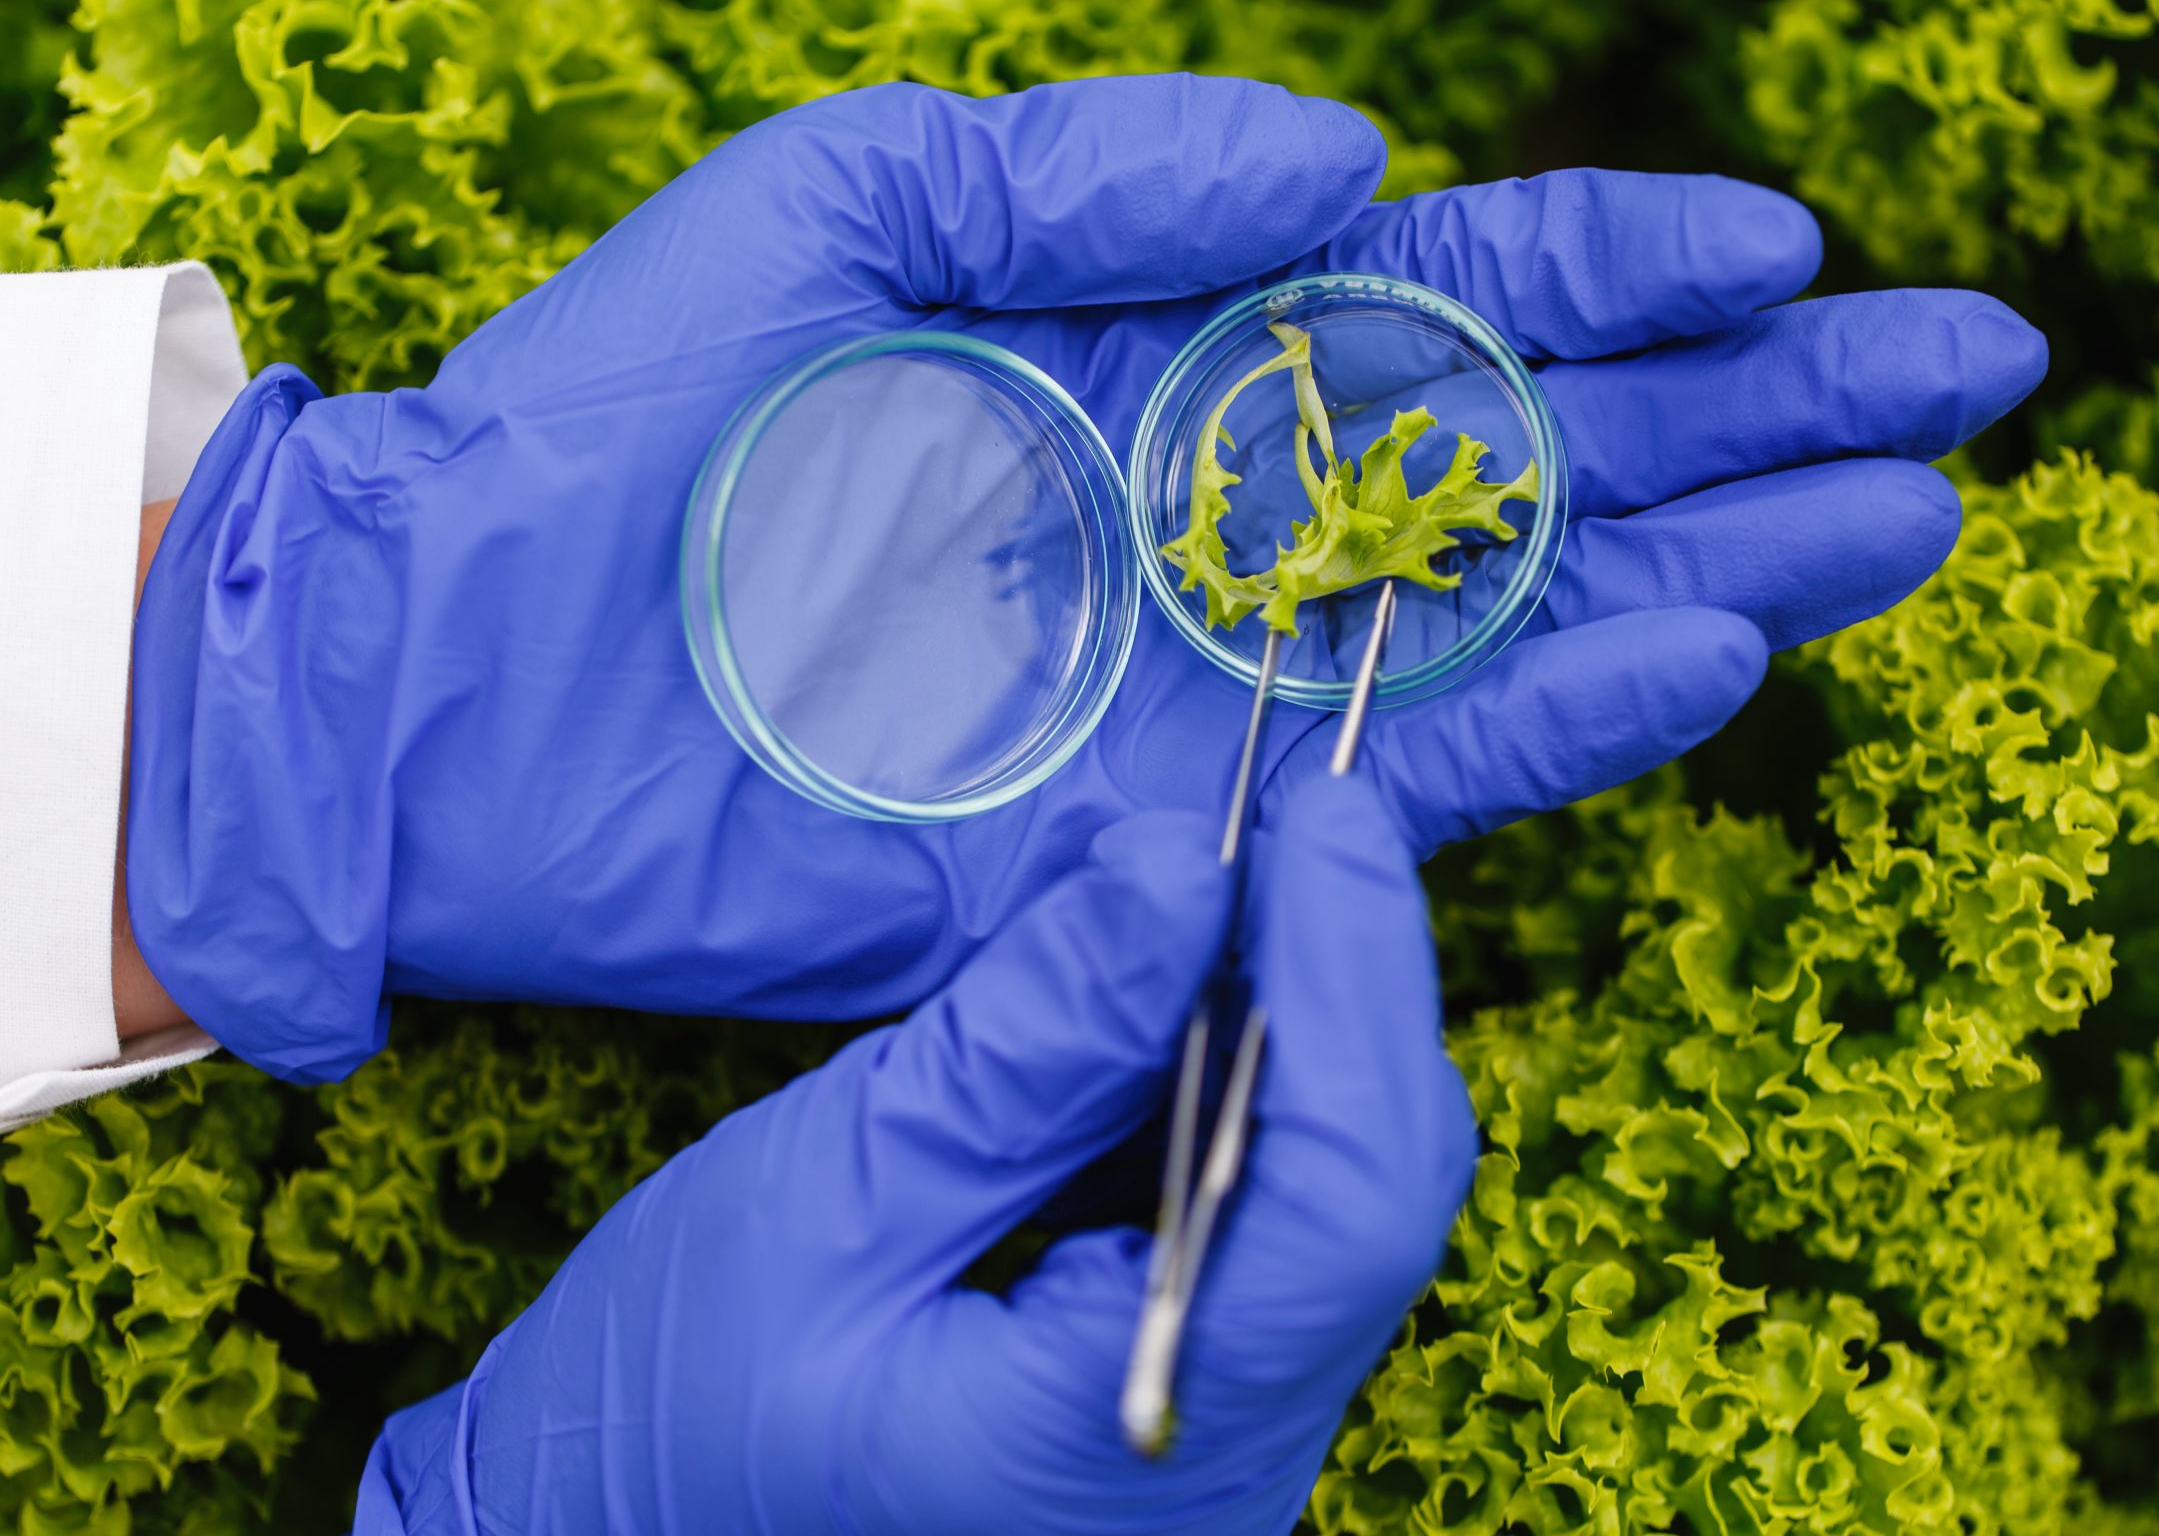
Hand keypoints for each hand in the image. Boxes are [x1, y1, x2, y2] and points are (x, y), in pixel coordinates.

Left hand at [128, 74, 2046, 1081]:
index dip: (1630, 261)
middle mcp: (1242, 513)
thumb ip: (1101, 167)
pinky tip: (1723, 647)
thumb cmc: (637, 414)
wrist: (484, 677)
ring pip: (1534, 611)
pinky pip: (1411, 772)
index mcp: (1177, 342)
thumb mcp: (854, 203)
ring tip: (1919, 511)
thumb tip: (1358, 160)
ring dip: (1733, 559)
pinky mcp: (1189, 828)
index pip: (1455, 291)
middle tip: (1974, 366)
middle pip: (1555, 450)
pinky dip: (1569, 714)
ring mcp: (1233, 679)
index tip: (1793, 241)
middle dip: (1766, 405)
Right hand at [350, 781, 1472, 1533]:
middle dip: (1338, 983)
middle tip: (1283, 818)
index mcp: (1128, 1448)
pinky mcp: (1182, 1406)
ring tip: (1224, 882)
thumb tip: (1183, 869)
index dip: (1357, 979)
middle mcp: (1219, 1469)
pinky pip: (1259, 1227)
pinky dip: (1227, 1095)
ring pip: (1330, 1199)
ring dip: (1287, 1027)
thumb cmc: (660, 1413)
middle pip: (1369, 1193)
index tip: (1316, 817)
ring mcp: (1210, 1445)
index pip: (1346, 1200)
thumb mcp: (828, 1202)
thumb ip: (1027, 1047)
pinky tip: (1165, 1001)